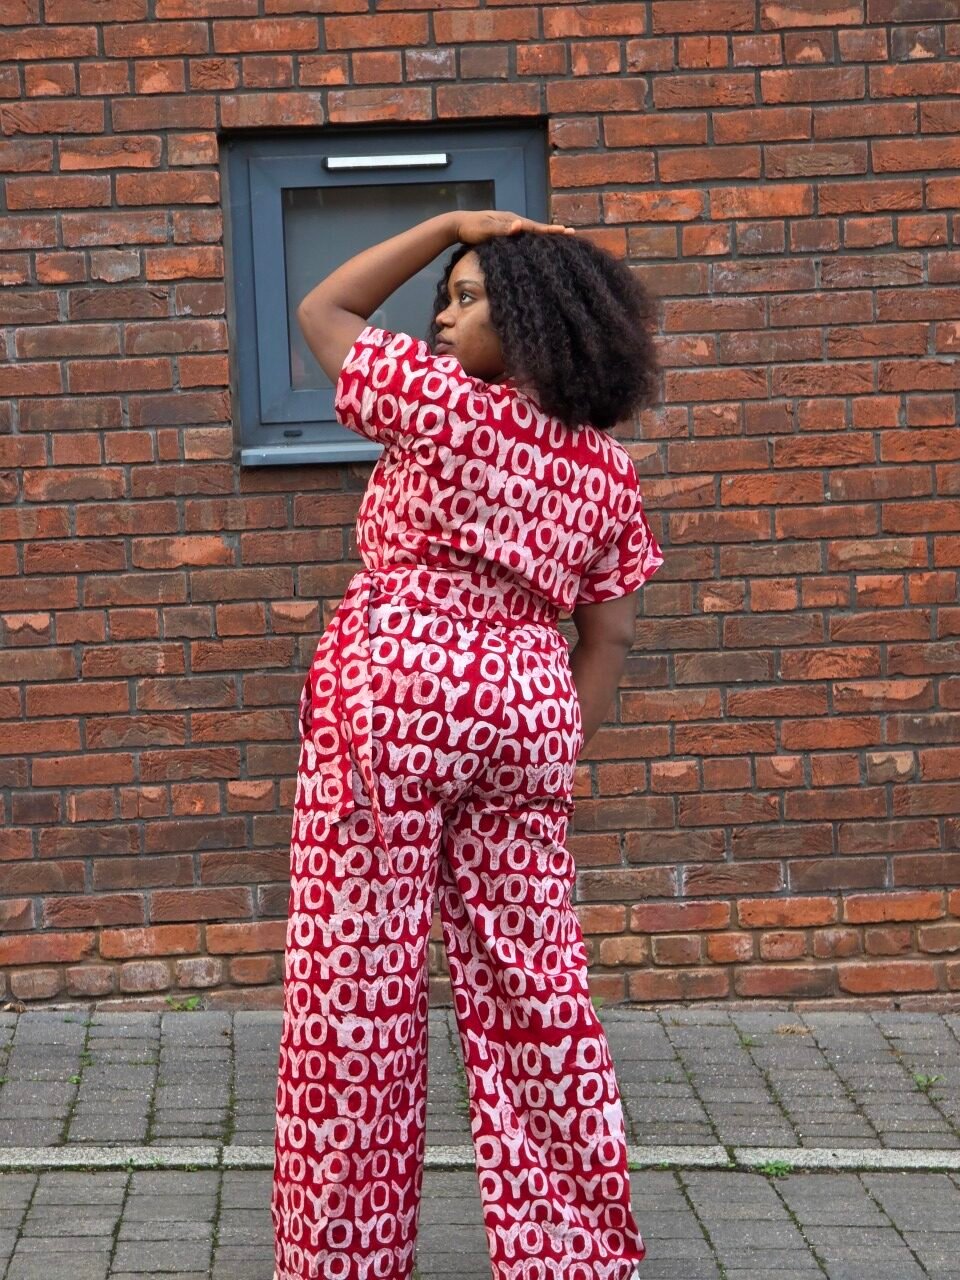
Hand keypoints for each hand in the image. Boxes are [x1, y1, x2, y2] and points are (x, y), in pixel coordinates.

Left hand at [453, 209, 575, 245]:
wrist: (458, 225)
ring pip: (531, 231)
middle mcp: (513, 221)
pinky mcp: (505, 232)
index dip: (550, 230)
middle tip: (571, 232)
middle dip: (553, 231)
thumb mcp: (485, 230)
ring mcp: (510, 226)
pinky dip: (534, 238)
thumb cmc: (471, 229)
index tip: (565, 231)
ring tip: (560, 236)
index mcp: (512, 220)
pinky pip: (524, 235)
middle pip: (537, 227)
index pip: (535, 226)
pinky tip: (538, 243)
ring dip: (546, 234)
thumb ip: (502, 229)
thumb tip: (519, 226)